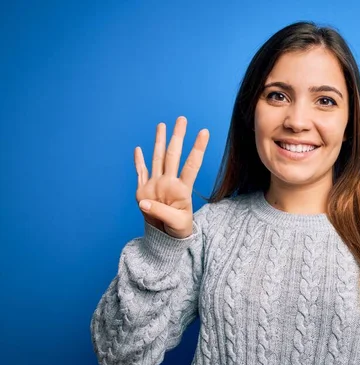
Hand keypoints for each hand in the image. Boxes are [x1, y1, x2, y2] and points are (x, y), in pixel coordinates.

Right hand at [134, 116, 208, 238]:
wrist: (165, 236)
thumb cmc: (177, 229)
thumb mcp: (176, 223)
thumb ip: (161, 213)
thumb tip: (145, 203)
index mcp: (181, 189)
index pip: (191, 164)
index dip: (198, 148)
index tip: (204, 132)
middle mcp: (169, 182)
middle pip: (173, 154)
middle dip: (177, 136)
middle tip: (182, 119)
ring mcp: (156, 185)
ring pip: (157, 158)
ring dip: (159, 141)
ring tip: (162, 125)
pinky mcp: (144, 191)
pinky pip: (140, 173)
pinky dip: (139, 161)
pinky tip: (139, 149)